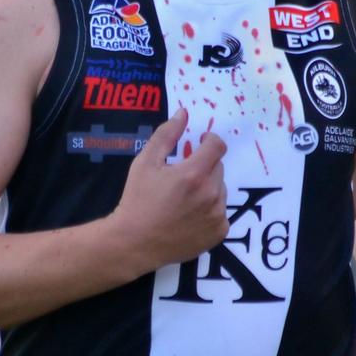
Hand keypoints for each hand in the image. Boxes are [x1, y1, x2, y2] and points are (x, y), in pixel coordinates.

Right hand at [112, 108, 228, 271]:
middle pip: (218, 167)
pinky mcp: (218, 233)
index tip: (198, 144)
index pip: (217, 146)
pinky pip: (221, 212)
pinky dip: (210, 209)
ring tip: (184, 197)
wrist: (133, 242)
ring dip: (207, 186)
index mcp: (194, 174)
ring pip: (220, 189)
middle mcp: (211, 194)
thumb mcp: (145, 162)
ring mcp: (217, 216)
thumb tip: (183, 113)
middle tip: (182, 174)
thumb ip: (166, 134)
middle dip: (203, 165)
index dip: (209, 141)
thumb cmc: (137, 199)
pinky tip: (189, 214)